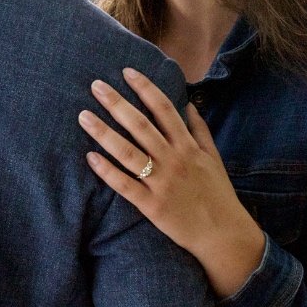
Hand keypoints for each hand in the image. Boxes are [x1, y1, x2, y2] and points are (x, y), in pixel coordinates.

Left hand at [79, 68, 265, 297]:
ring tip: (83, 116)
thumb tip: (189, 104)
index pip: (164, 109)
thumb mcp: (214, 158)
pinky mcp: (152, 206)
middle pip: (141, 125)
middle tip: (95, 86)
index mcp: (188, 146)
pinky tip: (90, 157)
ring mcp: (162, 183)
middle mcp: (174, 160)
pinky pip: (125, 185)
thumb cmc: (218, 195)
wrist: (223, 234)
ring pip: (128, 152)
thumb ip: (201, 130)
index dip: (145, 88)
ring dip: (104, 133)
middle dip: (117, 103)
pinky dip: (107, 171)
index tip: (126, 72)